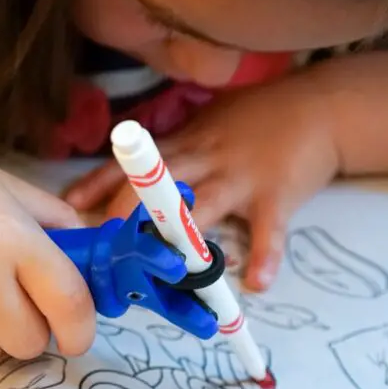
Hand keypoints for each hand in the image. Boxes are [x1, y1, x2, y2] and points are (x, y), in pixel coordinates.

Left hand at [65, 75, 339, 290]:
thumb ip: (173, 150)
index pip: (132, 166)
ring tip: (163, 265)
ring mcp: (240, 178)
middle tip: (105, 242)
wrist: (317, 107)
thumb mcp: (206, 124)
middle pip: (158, 186)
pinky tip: (256, 282)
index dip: (99, 184)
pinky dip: (265, 255)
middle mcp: (204, 161)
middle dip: (128, 213)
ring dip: (183, 237)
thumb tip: (131, 175)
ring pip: (204, 206)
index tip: (70, 205)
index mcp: (184, 146)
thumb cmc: (254, 116)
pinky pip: (270, 229)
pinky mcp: (277, 195)